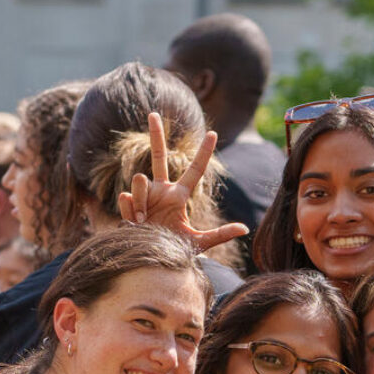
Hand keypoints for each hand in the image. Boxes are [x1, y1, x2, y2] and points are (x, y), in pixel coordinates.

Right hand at [117, 112, 247, 250]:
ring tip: (144, 219)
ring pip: (140, 180)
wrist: (148, 260)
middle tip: (153, 113)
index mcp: (179, 195)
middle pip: (158, 156)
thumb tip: (245, 229)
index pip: (195, 169)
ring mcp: (143, 194)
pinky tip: (134, 222)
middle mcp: (161, 190)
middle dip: (155, 135)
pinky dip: (131, 211)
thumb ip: (221, 234)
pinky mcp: (128, 202)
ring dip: (142, 199)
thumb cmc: (174, 249)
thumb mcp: (200, 242)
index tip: (214, 133)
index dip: (204, 152)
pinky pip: (127, 196)